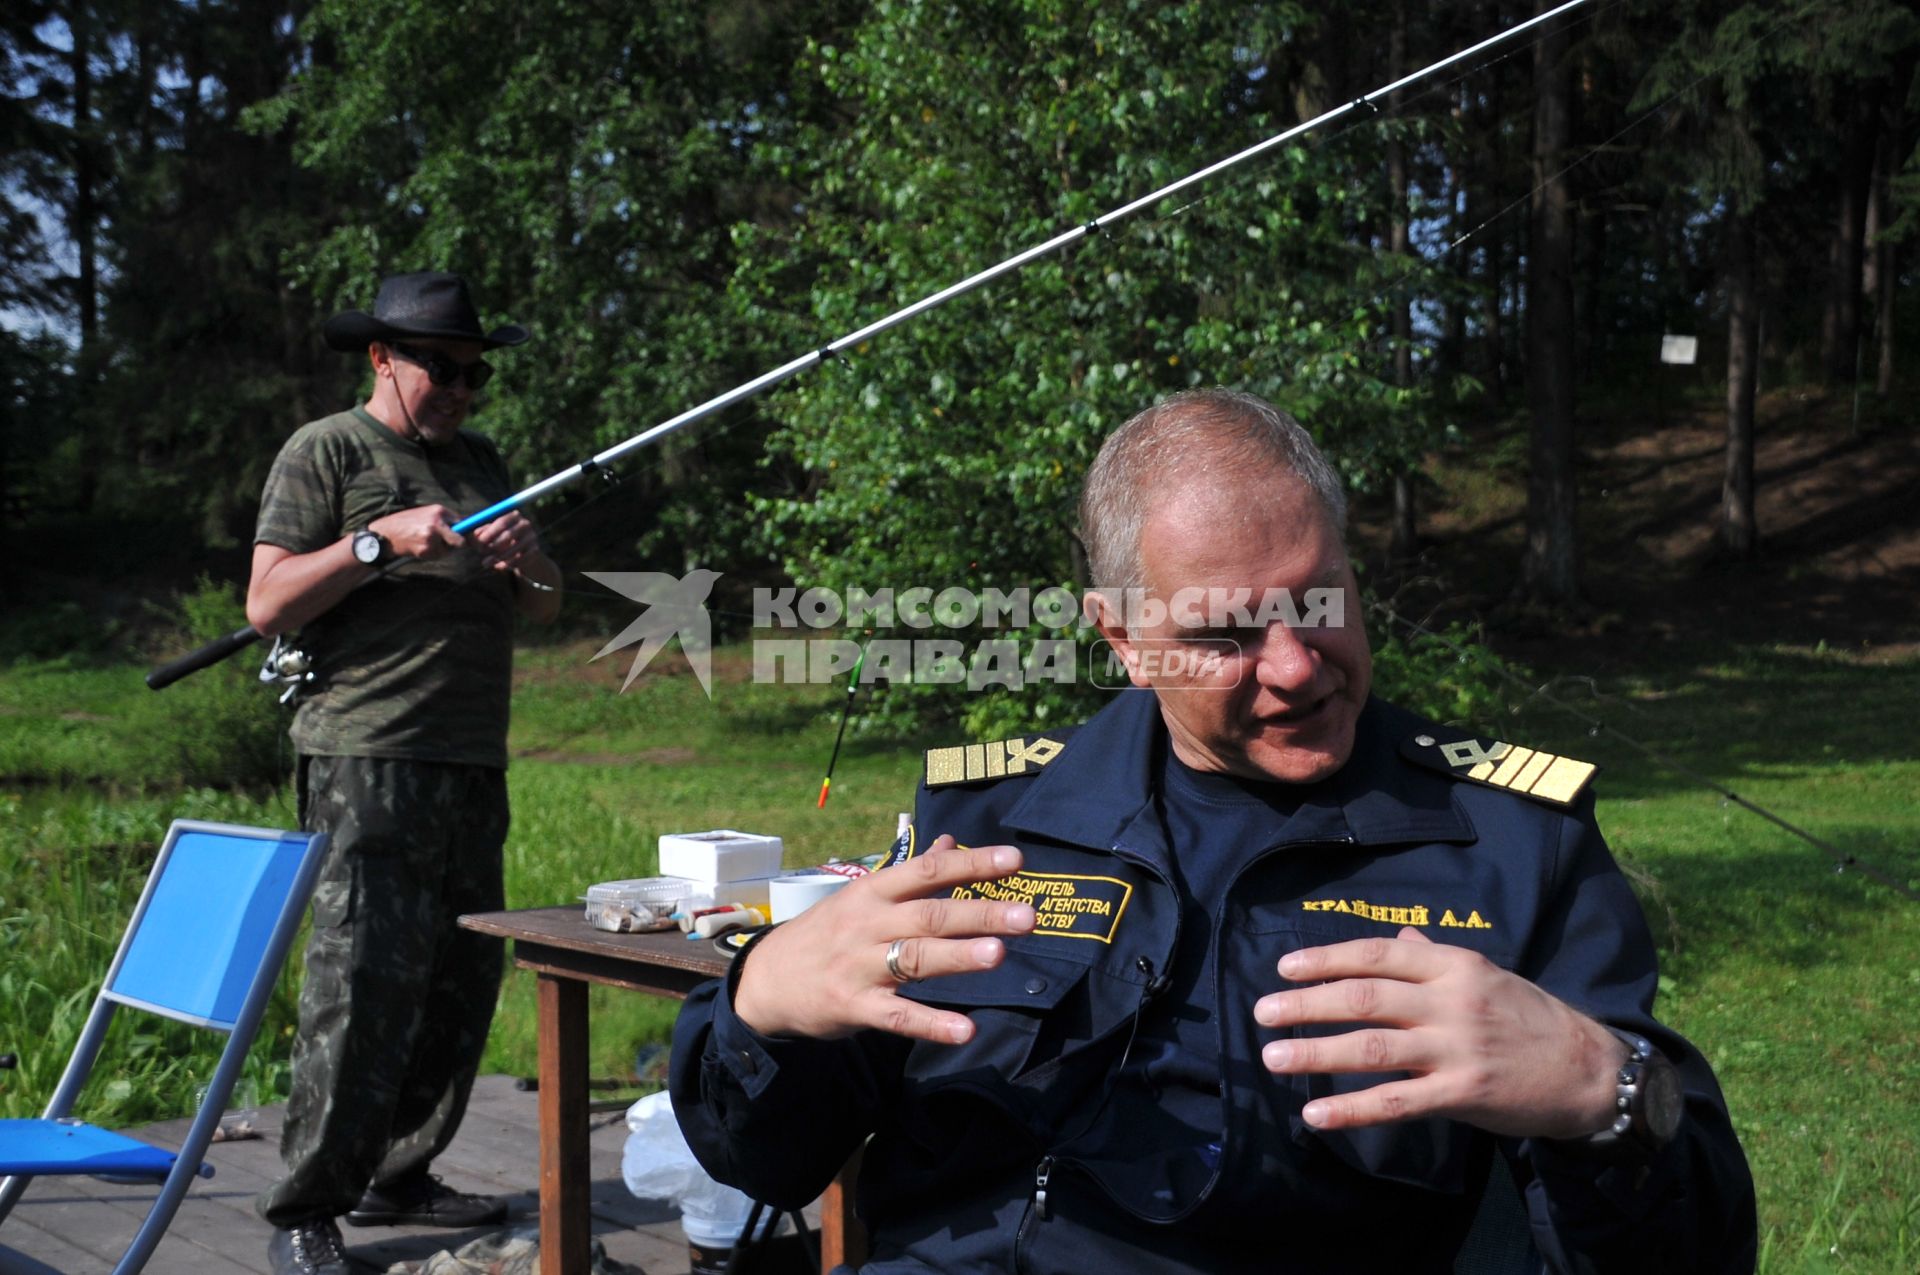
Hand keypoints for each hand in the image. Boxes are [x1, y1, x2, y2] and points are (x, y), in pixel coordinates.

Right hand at [370, 505, 463, 560]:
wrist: (386, 534)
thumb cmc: (408, 522)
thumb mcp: (427, 513)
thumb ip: (445, 519)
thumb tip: (467, 527)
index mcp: (439, 511)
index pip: (464, 523)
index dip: (470, 533)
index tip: (476, 540)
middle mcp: (437, 522)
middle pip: (460, 540)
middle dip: (458, 545)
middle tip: (452, 545)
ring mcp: (431, 537)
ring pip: (448, 550)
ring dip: (441, 550)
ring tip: (425, 541)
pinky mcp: (425, 549)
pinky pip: (437, 556)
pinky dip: (432, 554)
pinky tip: (419, 547)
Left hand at [472, 511, 542, 572]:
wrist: (522, 551)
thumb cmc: (500, 539)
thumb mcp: (490, 534)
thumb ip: (481, 532)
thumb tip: (473, 533)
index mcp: (513, 515)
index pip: (502, 523)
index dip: (490, 532)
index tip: (479, 542)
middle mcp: (525, 524)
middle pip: (509, 535)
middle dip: (492, 546)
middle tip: (480, 553)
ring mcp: (532, 537)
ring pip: (513, 550)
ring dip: (497, 558)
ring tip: (485, 563)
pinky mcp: (535, 550)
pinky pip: (520, 560)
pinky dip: (507, 565)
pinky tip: (498, 567)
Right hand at [732, 835, 1035, 1043]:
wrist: (765, 981)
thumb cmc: (826, 934)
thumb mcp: (863, 897)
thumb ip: (912, 874)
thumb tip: (952, 842)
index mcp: (874, 892)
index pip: (928, 871)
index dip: (972, 864)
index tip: (1015, 859)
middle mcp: (868, 924)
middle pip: (929, 916)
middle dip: (979, 915)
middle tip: (1026, 916)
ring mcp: (860, 967)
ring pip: (914, 959)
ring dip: (957, 957)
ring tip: (999, 955)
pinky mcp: (854, 1007)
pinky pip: (897, 1017)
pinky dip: (930, 1023)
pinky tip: (965, 1030)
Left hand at [1254, 927, 1627, 1138]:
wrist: (1587, 1070)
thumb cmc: (1528, 1017)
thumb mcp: (1485, 974)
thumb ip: (1435, 955)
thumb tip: (1398, 932)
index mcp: (1453, 965)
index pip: (1378, 954)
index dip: (1327, 959)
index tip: (1284, 968)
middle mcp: (1450, 1000)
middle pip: (1364, 997)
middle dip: (1307, 1004)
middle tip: (1263, 1013)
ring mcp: (1456, 1048)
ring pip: (1372, 1047)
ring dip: (1316, 1052)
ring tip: (1274, 1058)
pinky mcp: (1463, 1093)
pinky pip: (1397, 1102)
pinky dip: (1352, 1108)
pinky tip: (1317, 1113)